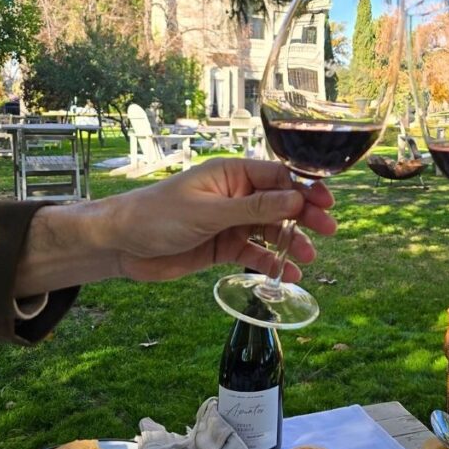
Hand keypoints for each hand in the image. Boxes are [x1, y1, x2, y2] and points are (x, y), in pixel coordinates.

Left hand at [16, 159, 335, 295]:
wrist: (120, 245)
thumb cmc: (157, 216)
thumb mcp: (208, 212)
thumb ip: (253, 208)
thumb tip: (294, 200)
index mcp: (232, 174)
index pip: (278, 175)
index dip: (305, 188)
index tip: (327, 202)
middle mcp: (236, 195)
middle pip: (281, 203)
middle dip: (306, 216)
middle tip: (329, 230)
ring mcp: (231, 221)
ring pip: (272, 230)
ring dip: (292, 243)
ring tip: (309, 259)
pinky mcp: (224, 246)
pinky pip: (255, 253)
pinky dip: (272, 262)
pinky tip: (287, 275)